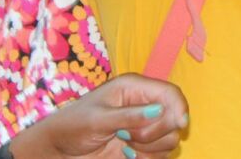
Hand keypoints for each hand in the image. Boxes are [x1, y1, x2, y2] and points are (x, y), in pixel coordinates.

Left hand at [12, 74, 188, 157]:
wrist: (60, 150)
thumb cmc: (74, 126)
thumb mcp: (99, 119)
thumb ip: (129, 115)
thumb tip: (159, 111)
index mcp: (134, 88)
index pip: (170, 93)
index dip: (179, 107)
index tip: (180, 124)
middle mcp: (143, 106)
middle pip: (173, 119)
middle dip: (154, 133)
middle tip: (126, 136)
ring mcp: (143, 127)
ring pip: (169, 139)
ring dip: (149, 148)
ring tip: (123, 146)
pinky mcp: (141, 148)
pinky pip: (160, 156)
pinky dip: (147, 158)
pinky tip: (125, 155)